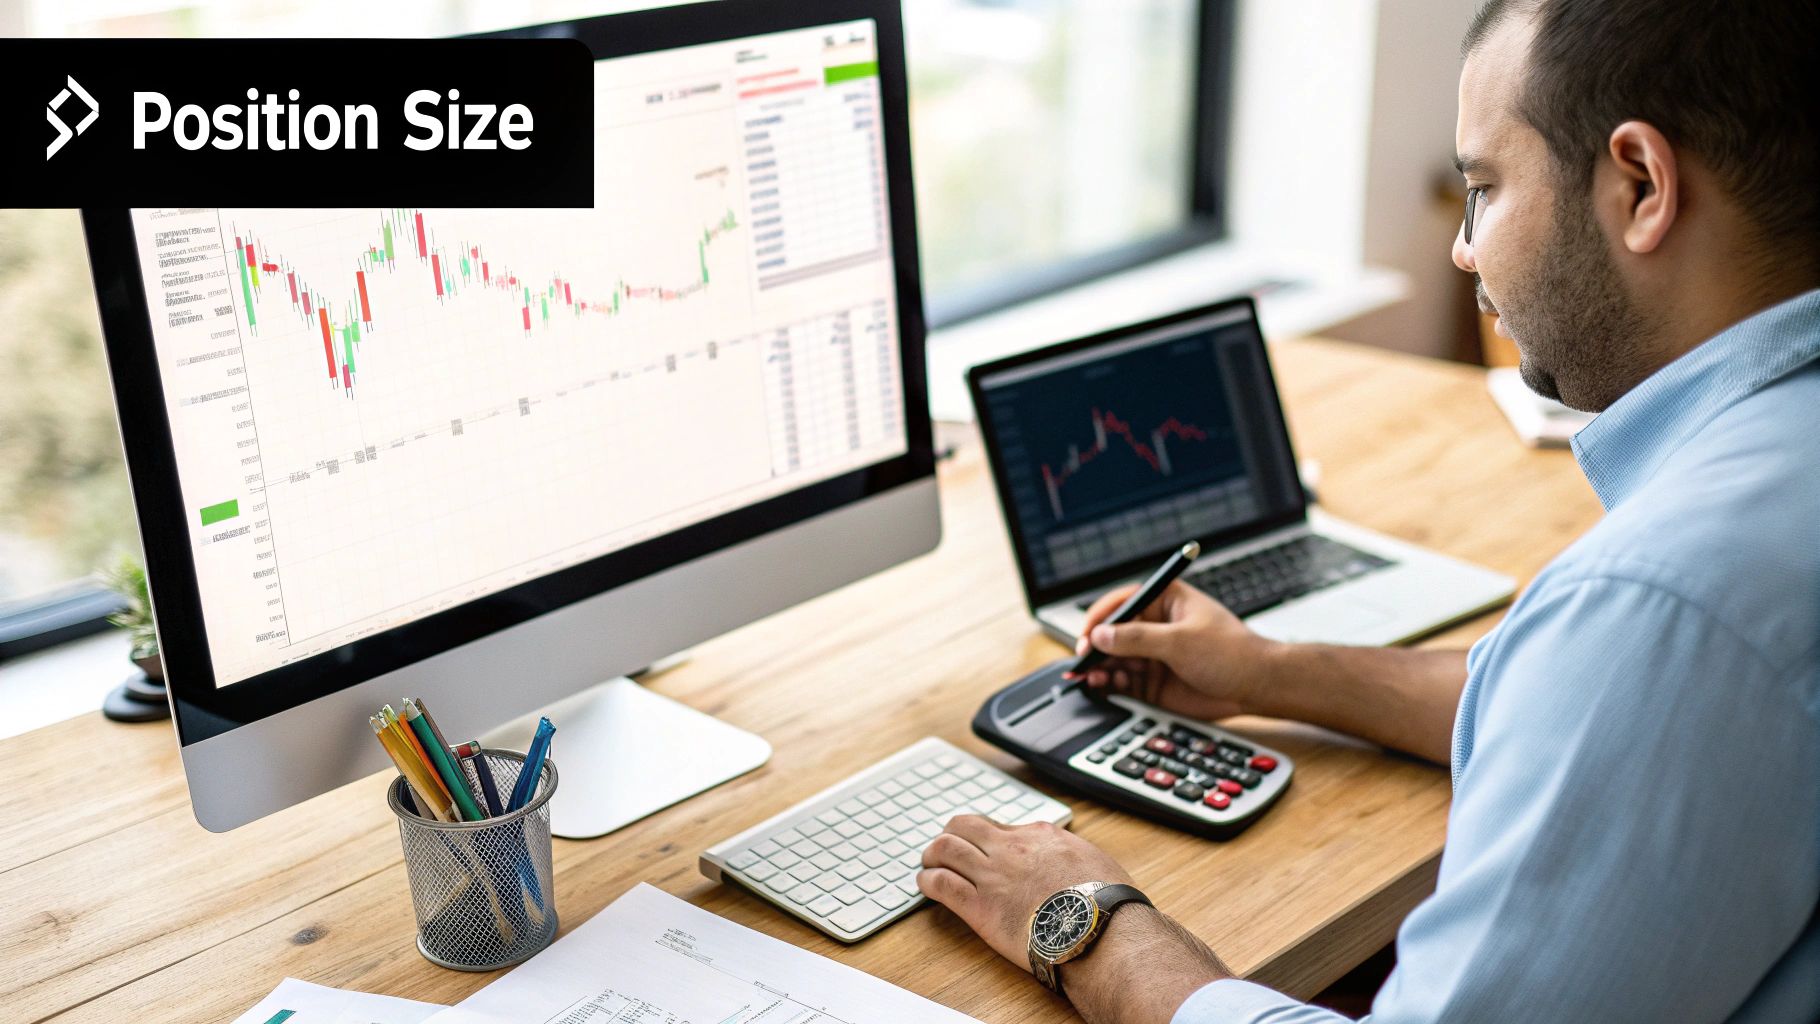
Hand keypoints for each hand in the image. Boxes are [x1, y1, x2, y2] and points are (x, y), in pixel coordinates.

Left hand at [917, 815, 1134, 965]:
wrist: (1101, 930)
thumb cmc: (1106, 902)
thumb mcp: (1093, 860)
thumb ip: (1069, 854)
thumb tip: (1064, 857)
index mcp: (1040, 835)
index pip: (998, 825)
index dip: (984, 836)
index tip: (981, 847)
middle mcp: (1012, 849)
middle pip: (963, 825)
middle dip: (950, 834)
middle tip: (945, 849)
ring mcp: (993, 876)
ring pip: (945, 848)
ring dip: (932, 854)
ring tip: (929, 864)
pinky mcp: (981, 908)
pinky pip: (941, 884)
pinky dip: (928, 881)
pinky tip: (926, 886)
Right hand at [1065, 580, 1277, 720]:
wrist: (1257, 687)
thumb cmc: (1232, 653)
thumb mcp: (1181, 641)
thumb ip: (1137, 639)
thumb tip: (1101, 635)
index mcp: (1165, 601)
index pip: (1122, 602)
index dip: (1101, 617)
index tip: (1087, 633)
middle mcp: (1156, 627)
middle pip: (1113, 632)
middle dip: (1095, 646)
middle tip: (1082, 660)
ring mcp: (1153, 655)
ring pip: (1114, 659)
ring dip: (1099, 667)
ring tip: (1089, 676)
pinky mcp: (1154, 681)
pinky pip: (1123, 681)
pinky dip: (1110, 684)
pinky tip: (1103, 686)